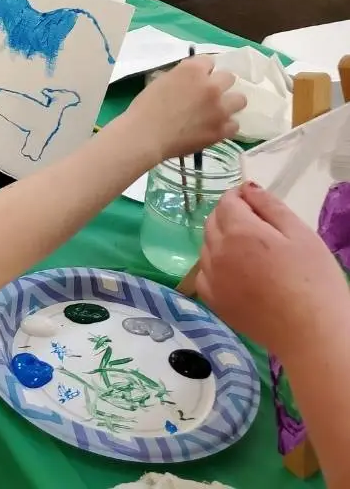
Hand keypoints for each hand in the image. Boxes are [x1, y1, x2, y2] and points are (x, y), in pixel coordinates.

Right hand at [125, 56, 245, 161]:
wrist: (144, 136)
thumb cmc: (145, 108)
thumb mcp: (161, 81)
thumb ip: (182, 77)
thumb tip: (191, 81)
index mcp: (193, 70)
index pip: (209, 61)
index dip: (203, 71)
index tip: (197, 79)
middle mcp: (211, 86)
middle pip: (229, 78)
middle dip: (220, 84)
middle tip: (208, 95)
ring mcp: (219, 109)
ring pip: (240, 100)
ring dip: (229, 104)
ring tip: (217, 112)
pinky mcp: (221, 130)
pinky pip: (234, 124)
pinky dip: (225, 126)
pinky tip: (214, 128)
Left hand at [196, 184, 349, 355]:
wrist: (313, 333)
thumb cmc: (315, 281)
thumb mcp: (300, 234)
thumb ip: (269, 206)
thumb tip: (246, 187)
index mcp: (239, 231)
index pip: (227, 201)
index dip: (239, 197)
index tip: (255, 204)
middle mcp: (217, 252)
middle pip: (213, 221)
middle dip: (229, 217)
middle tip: (257, 228)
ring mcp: (212, 278)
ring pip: (207, 246)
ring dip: (221, 241)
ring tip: (251, 253)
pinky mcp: (213, 301)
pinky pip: (205, 273)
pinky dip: (215, 267)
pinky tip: (237, 274)